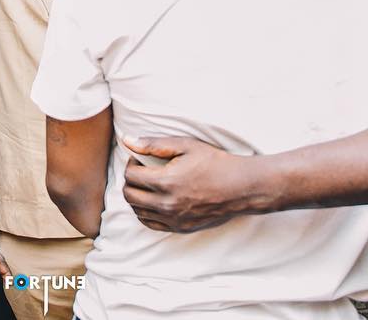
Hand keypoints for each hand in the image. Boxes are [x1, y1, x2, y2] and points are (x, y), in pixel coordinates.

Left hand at [121, 136, 273, 232]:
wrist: (240, 186)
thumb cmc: (214, 162)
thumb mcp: (185, 146)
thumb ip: (153, 144)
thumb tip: (127, 140)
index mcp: (166, 182)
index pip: (130, 176)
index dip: (131, 164)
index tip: (139, 159)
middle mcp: (167, 204)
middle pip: (129, 195)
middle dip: (130, 180)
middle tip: (141, 170)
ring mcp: (173, 219)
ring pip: (137, 211)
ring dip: (137, 196)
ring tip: (148, 184)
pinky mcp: (180, 228)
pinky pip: (150, 223)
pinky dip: (145, 212)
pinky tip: (154, 199)